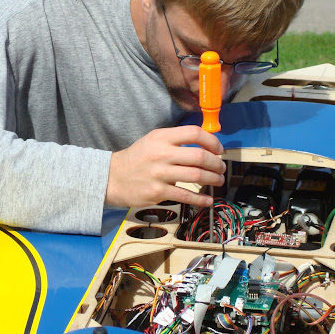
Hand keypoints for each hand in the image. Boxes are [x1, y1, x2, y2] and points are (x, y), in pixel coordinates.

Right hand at [105, 125, 225, 207]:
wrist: (112, 177)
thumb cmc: (138, 158)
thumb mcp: (153, 140)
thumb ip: (176, 140)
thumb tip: (205, 145)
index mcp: (162, 137)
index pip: (194, 133)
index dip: (212, 141)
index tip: (219, 150)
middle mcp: (161, 153)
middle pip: (199, 156)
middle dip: (216, 163)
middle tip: (222, 168)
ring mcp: (159, 173)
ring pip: (195, 175)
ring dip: (213, 179)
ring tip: (218, 181)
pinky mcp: (158, 192)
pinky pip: (185, 195)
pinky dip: (200, 199)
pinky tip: (208, 200)